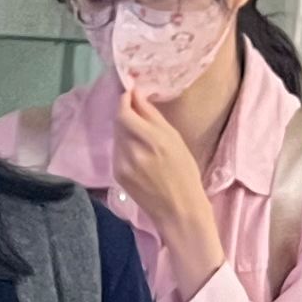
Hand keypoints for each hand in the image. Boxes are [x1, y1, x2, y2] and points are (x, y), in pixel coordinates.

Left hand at [107, 88, 227, 293]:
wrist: (179, 209)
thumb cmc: (184, 172)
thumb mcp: (175, 139)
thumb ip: (152, 116)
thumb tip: (135, 94)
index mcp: (152, 140)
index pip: (124, 112)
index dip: (124, 100)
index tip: (130, 93)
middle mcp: (133, 151)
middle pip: (118, 122)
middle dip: (125, 114)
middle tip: (138, 113)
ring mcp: (122, 165)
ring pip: (116, 136)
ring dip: (125, 130)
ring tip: (143, 137)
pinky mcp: (117, 175)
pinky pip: (117, 151)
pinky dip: (124, 146)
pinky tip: (139, 153)